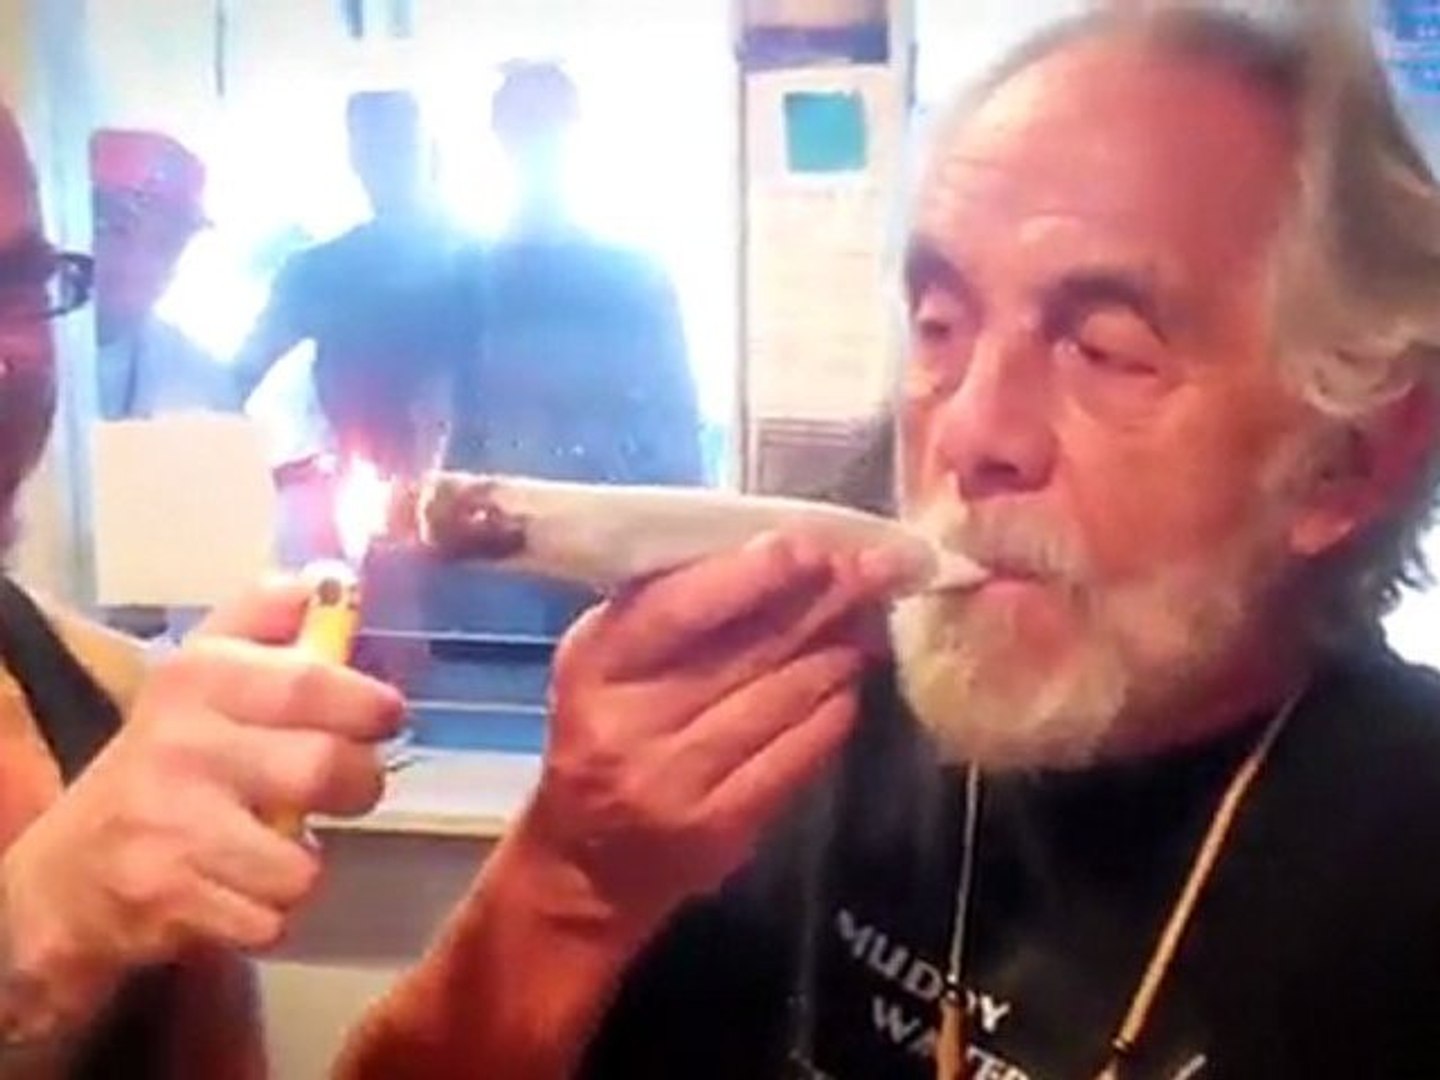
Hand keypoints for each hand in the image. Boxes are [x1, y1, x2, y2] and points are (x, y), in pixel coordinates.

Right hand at [1, 578, 403, 1021]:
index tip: (386, 715)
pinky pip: (271, 918)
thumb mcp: (202, 674)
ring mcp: (170, 823)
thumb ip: (264, 621)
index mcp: (199, 677)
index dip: (365, 701)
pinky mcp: (166, 895)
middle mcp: (181, 743)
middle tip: (348, 788)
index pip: (307, 681)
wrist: (68, 872)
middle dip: (360, 786)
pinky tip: (238, 889)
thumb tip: (326, 579)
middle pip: (323, 769)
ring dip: (305, 863)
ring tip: (276, 846)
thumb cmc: (169, 760)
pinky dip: (269, 914)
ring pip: (303, 861)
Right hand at [514, 532, 911, 937]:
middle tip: (872, 570)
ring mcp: (676, 779)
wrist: (585, 866)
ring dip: (837, 654)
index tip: (810, 545)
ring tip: (866, 626)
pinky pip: (797, 754)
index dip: (753, 573)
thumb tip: (773, 555)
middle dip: (821, 602)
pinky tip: (847, 688)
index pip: (680, 607)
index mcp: (595, 664)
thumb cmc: (604, 736)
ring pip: (783, 697)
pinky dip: (832, 713)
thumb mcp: (607, 663)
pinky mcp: (720, 828)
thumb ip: (669, 610)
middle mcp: (629, 721)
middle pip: (747, 647)